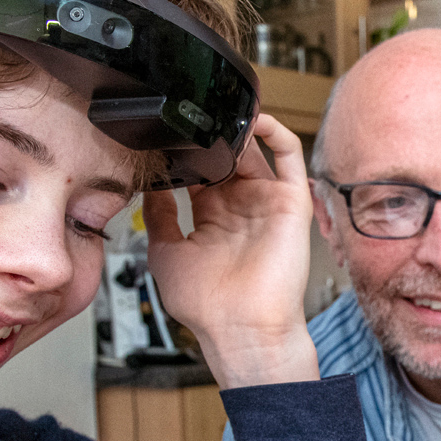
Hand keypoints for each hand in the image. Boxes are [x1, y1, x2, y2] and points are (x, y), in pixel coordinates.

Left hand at [142, 114, 319, 388]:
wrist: (242, 329)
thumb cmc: (207, 306)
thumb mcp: (166, 253)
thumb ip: (158, 215)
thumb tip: (150, 183)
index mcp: (212, 219)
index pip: (199, 171)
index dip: (185, 152)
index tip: (166, 134)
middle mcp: (240, 208)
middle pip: (226, 157)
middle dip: (209, 136)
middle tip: (190, 116)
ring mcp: (266, 202)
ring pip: (254, 150)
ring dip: (237, 129)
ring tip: (216, 111)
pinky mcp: (290, 201)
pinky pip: (289, 156)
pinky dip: (275, 132)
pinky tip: (253, 118)